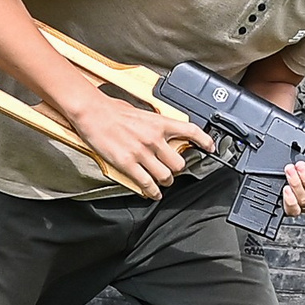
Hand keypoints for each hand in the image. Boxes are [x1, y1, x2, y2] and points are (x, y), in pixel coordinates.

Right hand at [57, 94, 214, 198]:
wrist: (93, 112)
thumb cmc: (113, 110)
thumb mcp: (142, 113)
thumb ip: (156, 125)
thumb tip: (164, 133)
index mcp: (160, 123)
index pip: (191, 131)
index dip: (205, 141)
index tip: (211, 148)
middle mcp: (155, 139)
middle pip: (179, 163)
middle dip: (177, 171)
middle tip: (172, 172)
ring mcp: (142, 152)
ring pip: (165, 176)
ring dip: (165, 182)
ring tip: (162, 182)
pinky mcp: (128, 163)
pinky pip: (147, 183)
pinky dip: (152, 192)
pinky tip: (153, 194)